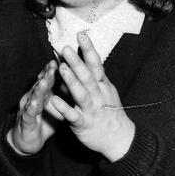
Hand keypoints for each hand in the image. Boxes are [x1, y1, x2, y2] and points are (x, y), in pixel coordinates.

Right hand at [7, 59, 62, 154]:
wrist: (28, 139)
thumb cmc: (45, 120)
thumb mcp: (57, 106)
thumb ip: (64, 93)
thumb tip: (78, 79)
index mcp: (44, 93)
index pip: (50, 78)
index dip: (56, 68)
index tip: (64, 58)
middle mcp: (34, 96)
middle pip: (42, 83)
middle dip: (47, 74)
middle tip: (54, 64)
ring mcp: (28, 107)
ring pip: (34, 96)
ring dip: (39, 88)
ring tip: (44, 81)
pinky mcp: (26, 121)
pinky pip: (29, 114)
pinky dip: (31, 108)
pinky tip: (35, 103)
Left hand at [52, 33, 135, 161]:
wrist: (120, 140)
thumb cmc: (109, 111)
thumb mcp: (104, 90)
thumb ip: (92, 76)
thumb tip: (79, 57)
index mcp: (102, 85)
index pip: (96, 65)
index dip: (89, 50)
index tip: (82, 35)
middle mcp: (98, 96)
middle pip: (87, 77)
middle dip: (77, 62)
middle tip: (66, 48)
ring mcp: (91, 110)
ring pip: (81, 94)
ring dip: (71, 81)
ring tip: (61, 68)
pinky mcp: (83, 124)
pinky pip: (73, 115)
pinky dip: (64, 108)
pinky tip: (54, 100)